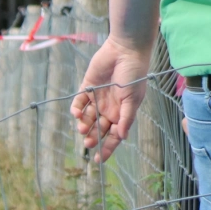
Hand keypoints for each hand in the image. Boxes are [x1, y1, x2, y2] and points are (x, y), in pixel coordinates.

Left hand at [70, 38, 154, 161]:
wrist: (125, 50)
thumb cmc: (134, 74)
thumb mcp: (133, 99)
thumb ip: (126, 118)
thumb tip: (122, 137)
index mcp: (122, 113)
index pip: (114, 135)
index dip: (107, 147)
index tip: (98, 159)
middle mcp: (109, 108)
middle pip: (98, 128)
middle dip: (93, 137)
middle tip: (87, 141)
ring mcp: (97, 98)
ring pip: (87, 117)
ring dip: (84, 124)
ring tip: (82, 127)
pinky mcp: (87, 87)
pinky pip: (79, 102)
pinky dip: (76, 109)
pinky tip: (77, 112)